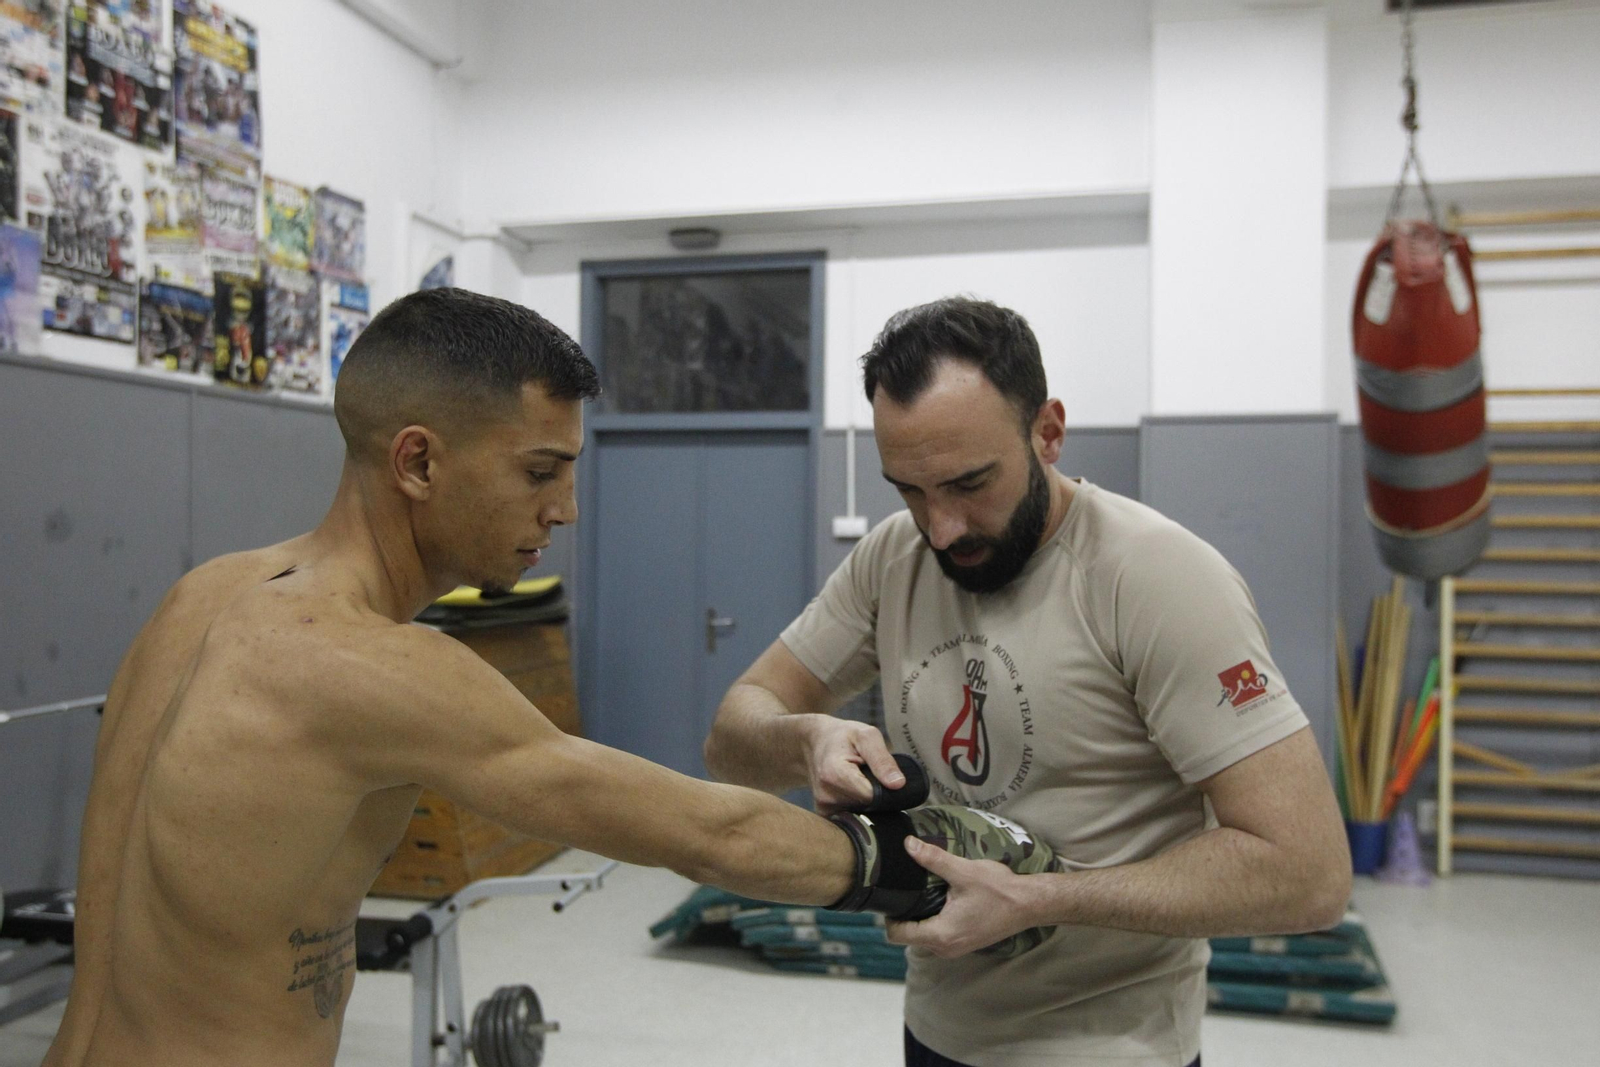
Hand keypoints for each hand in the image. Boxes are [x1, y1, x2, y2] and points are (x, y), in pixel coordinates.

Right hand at [804, 719, 904, 815]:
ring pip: (861, 811)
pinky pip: (852, 815)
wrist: (816, 741)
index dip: (882, 786)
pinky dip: (856, 803)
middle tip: (865, 771)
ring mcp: (824, 807)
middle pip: (867, 806)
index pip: (872, 796)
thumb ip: (882, 760)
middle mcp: (826, 795)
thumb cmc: (843, 736)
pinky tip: (850, 788)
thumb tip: (898, 785)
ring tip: (857, 778)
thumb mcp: (867, 736)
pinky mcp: (825, 814)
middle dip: (874, 791)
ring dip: (865, 798)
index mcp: (834, 774)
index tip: (877, 772)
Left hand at [885, 837, 1040, 958]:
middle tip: (904, 888)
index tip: (891, 895)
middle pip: (907, 936)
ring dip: (919, 918)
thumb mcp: (963, 871)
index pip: (897, 935)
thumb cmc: (998, 891)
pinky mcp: (963, 944)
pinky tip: (939, 900)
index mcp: (940, 935)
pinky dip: (933, 921)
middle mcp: (944, 949)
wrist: (1028, 905)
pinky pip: (937, 936)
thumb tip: (908, 845)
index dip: (888, 916)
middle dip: (902, 915)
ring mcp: (955, 949)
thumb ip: (933, 859)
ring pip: (922, 937)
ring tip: (921, 892)